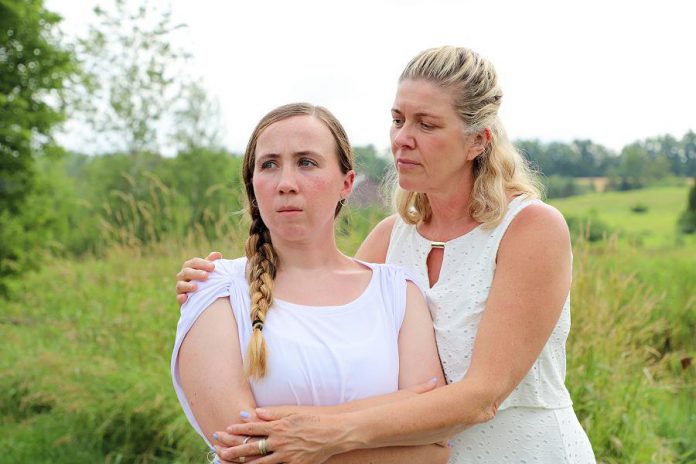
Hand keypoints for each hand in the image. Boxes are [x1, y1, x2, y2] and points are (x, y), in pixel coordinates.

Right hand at [175, 251, 221, 304]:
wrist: (202, 295)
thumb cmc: (206, 278)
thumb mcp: (209, 270)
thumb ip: (212, 262)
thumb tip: (217, 255)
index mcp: (190, 266)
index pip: (194, 262)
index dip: (203, 263)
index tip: (213, 267)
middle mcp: (183, 275)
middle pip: (187, 272)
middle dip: (196, 273)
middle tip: (206, 276)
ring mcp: (180, 287)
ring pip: (181, 285)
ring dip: (187, 285)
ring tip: (196, 287)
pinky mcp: (180, 298)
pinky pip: (179, 297)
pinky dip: (181, 297)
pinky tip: (185, 298)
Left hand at [218, 413, 346, 463]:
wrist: (334, 432)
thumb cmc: (314, 419)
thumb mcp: (293, 411)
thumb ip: (273, 412)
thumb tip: (255, 412)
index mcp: (279, 426)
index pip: (253, 427)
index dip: (239, 429)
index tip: (226, 429)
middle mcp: (280, 441)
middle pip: (251, 447)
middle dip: (233, 449)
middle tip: (219, 450)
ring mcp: (286, 455)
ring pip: (259, 462)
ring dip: (242, 462)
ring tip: (228, 463)